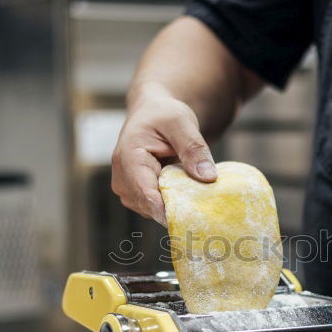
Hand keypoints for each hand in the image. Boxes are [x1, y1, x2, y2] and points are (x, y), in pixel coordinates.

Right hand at [111, 83, 216, 225]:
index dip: (169, 210)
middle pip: (150, 207)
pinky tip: (184, 193)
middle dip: (176, 208)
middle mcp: (122, 178)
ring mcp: (127, 189)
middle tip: (204, 207)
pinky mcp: (136, 195)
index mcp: (128, 158)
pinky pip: (154, 208)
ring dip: (174, 206)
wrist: (152, 113)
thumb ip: (194, 149)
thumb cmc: (163, 114)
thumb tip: (209, 177)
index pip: (147, 194)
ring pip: (152, 211)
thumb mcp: (182, 123)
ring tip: (193, 193)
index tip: (193, 218)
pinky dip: (170, 204)